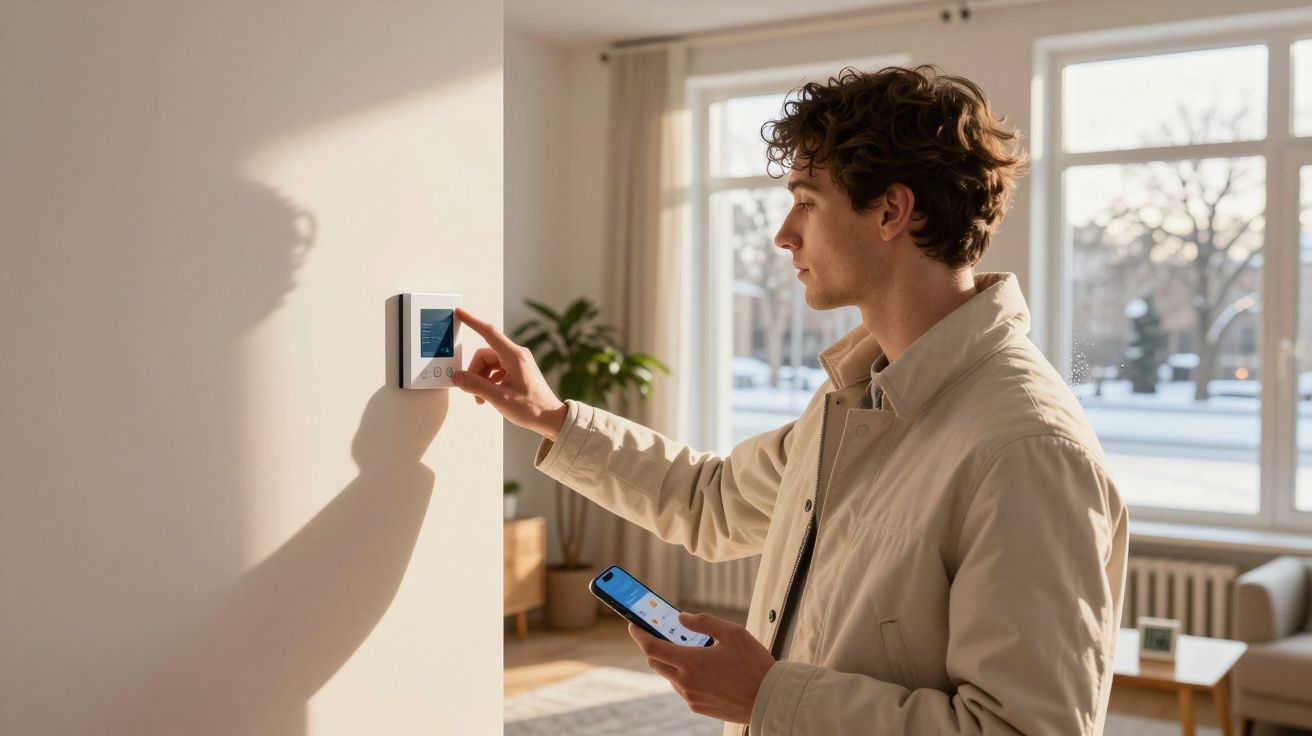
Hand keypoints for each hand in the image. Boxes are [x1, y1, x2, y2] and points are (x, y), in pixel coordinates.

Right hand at [451, 307, 567, 440]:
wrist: (551, 418)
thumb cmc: (532, 408)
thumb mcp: (499, 398)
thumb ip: (476, 386)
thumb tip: (458, 377)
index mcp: (514, 356)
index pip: (489, 333)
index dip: (472, 322)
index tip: (460, 313)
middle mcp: (517, 355)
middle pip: (485, 355)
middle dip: (474, 372)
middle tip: (472, 392)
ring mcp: (518, 362)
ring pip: (489, 364)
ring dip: (481, 379)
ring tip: (481, 399)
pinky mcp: (518, 370)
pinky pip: (496, 370)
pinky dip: (489, 381)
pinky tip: (489, 396)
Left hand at [628, 611, 775, 724]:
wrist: (769, 699)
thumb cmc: (754, 665)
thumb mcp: (733, 633)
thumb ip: (704, 622)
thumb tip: (681, 618)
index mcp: (691, 662)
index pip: (652, 647)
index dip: (638, 634)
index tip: (633, 624)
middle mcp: (686, 682)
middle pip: (655, 662)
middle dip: (652, 646)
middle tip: (658, 633)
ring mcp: (691, 696)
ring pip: (669, 676)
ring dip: (670, 661)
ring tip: (686, 648)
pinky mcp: (698, 707)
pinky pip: (682, 688)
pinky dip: (683, 675)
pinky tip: (701, 667)